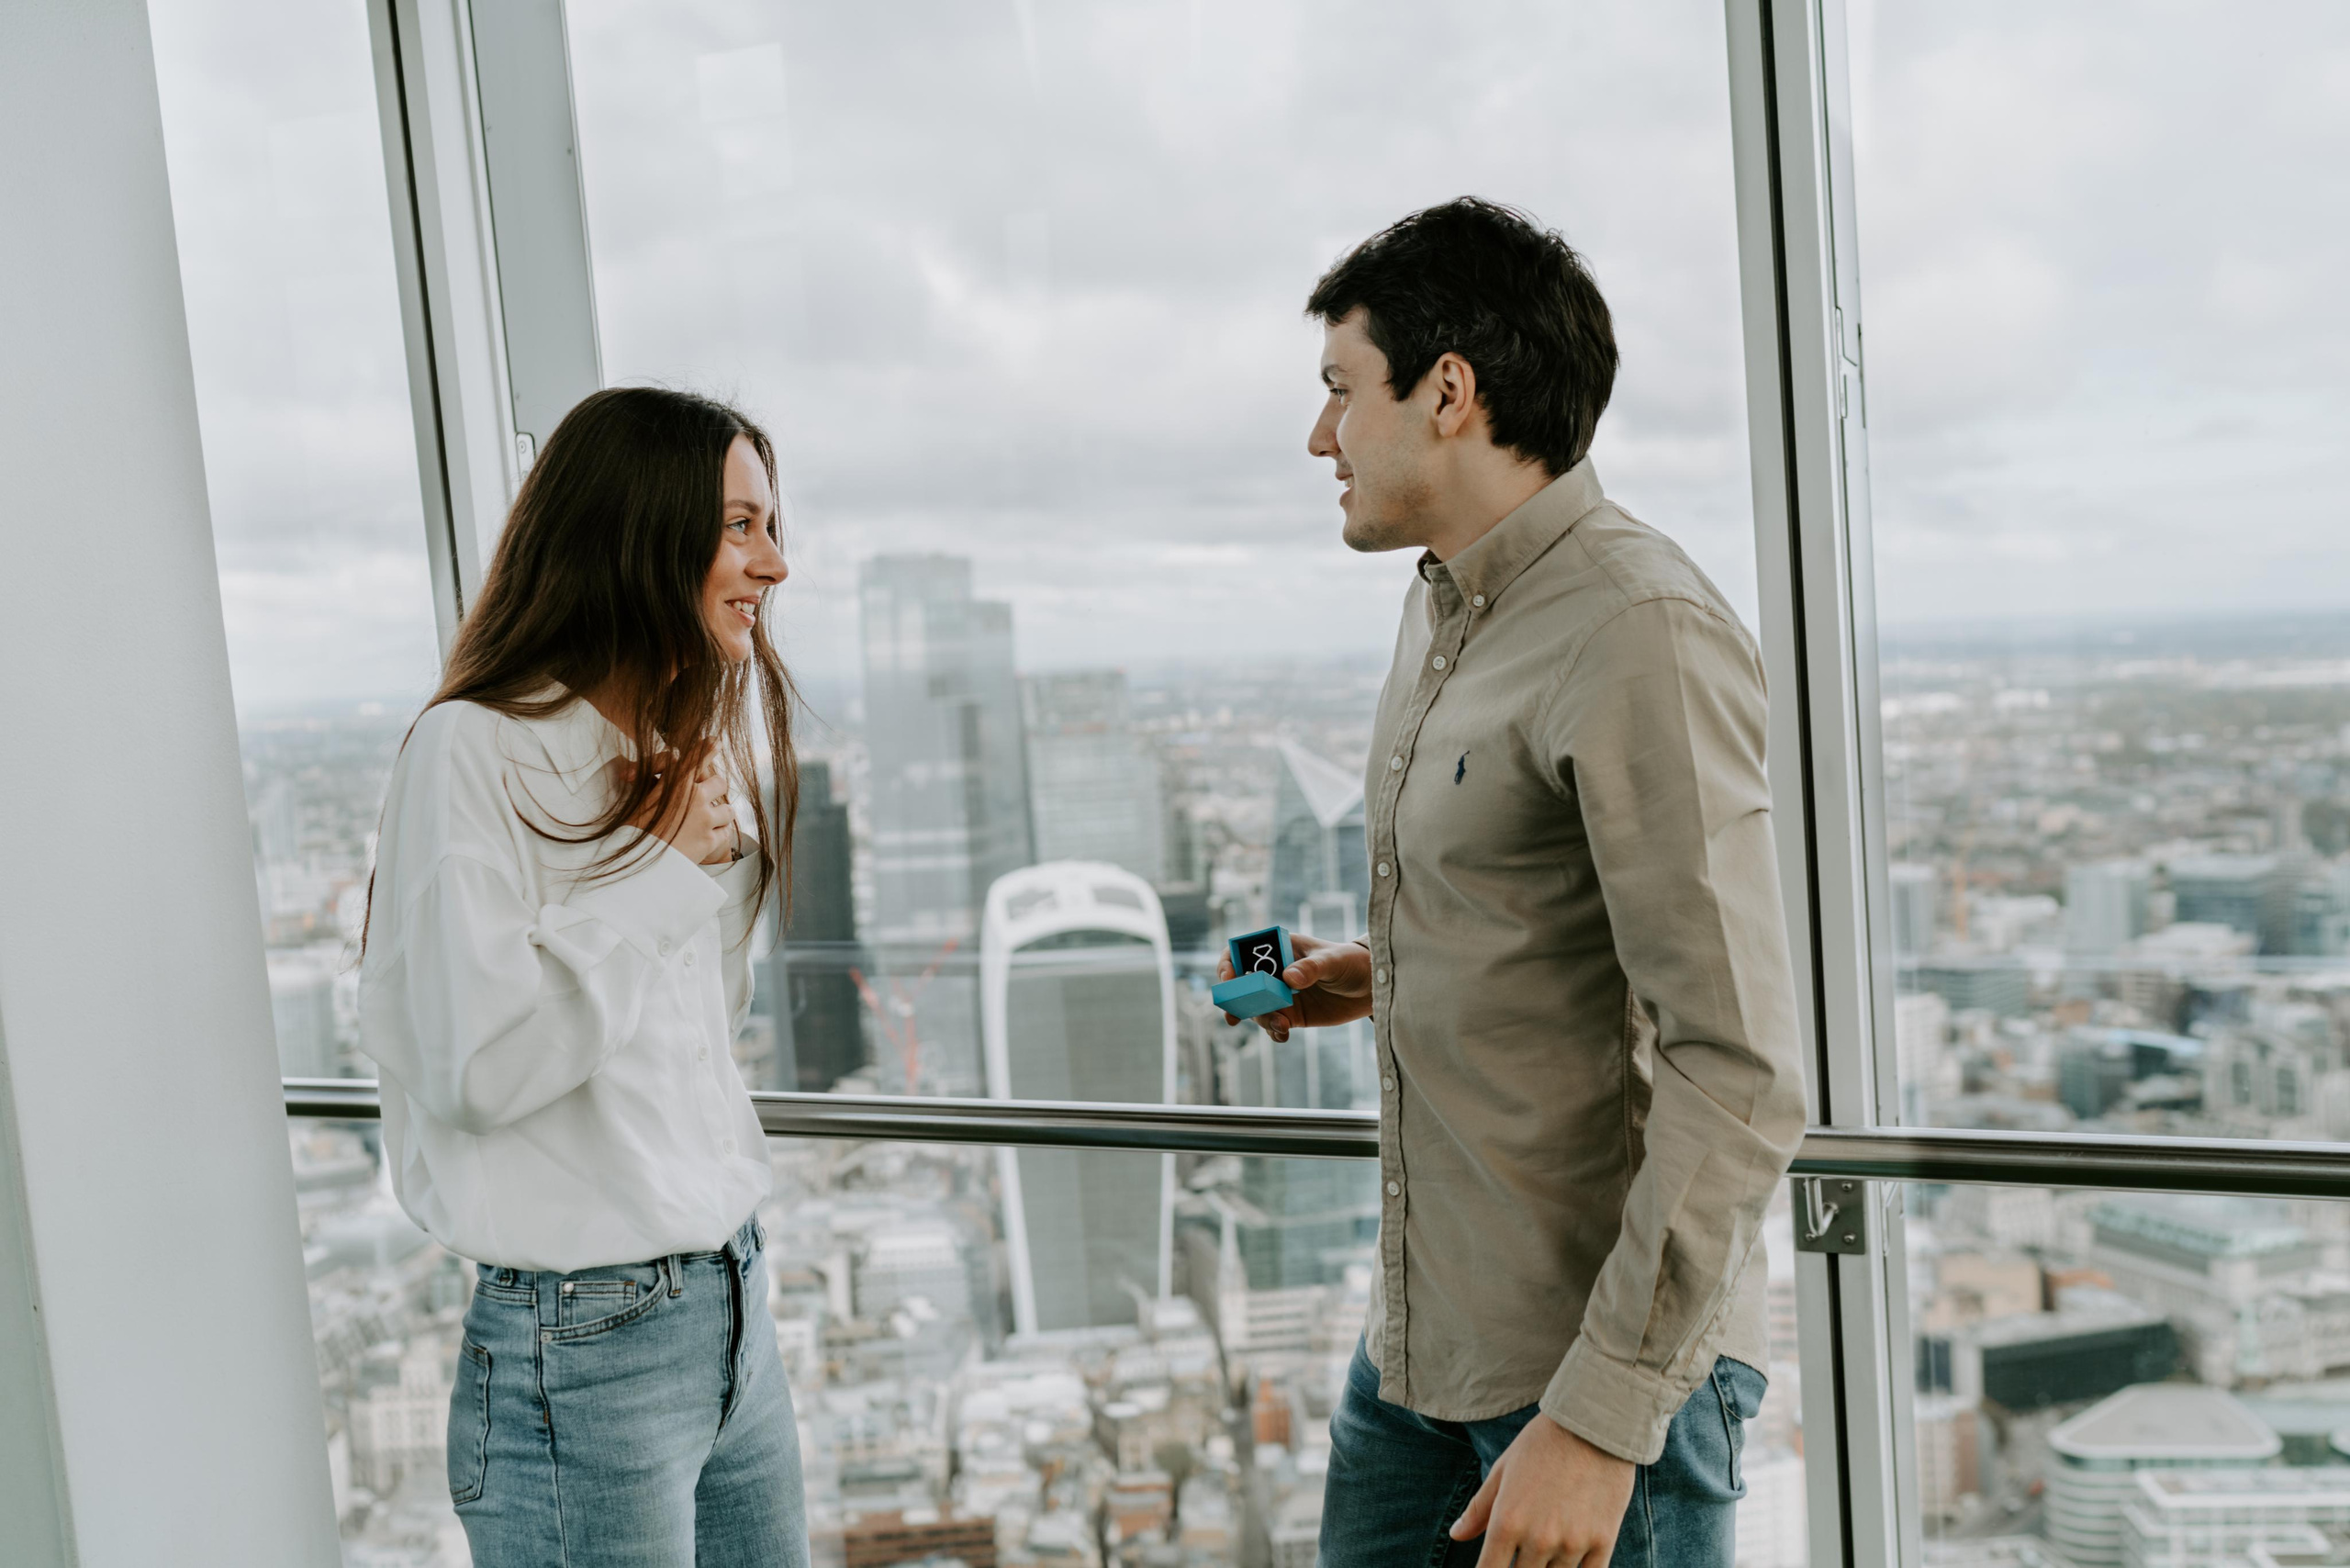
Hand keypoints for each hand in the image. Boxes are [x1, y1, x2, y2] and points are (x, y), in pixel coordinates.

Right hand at [615, 747, 736, 865]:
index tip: (716, 741)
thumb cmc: (632, 833)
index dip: (708, 748)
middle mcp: (695, 797)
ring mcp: (705, 819)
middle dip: (715, 789)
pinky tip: (707, 840)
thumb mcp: (640, 802)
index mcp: (675, 784)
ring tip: (707, 823)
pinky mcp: (710, 840)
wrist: (638, 866)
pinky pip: (726, 833)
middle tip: (707, 799)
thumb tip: (668, 769)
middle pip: (720, 782)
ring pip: (728, 810)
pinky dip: (718, 836)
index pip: (696, 759)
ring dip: (720, 815)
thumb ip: (660, 786)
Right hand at [1215, 931, 1372, 1039]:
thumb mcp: (1333, 961)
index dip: (1229, 964)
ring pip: (1256, 1008)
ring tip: (1282, 1025)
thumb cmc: (1352, 962)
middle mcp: (1275, 971)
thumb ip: (1311, 968)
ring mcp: (1281, 994)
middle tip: (1234, 1016)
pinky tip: (1284, 1035)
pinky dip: (1273, 1031)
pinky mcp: (1292, 1014)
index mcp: (1280, 948)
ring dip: (1260, 1019)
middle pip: (1242, 985)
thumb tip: (1289, 978)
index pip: (1243, 951)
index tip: (1229, 979)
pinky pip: (1273, 1024)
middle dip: (1236, 1000)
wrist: (1372, 987)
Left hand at [1451, 1414, 1635, 1567]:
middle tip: (1524, 1551)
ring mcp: (1572, 1543)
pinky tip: (1572, 1559)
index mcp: (1507, 1522)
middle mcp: (1538, 1539)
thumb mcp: (1503, 1471)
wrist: (1594, 1424)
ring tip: (1549, 1545)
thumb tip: (1456, 1535)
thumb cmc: (1542, 1444)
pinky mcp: (1602, 1541)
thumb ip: (1479, 1508)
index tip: (1493, 1567)